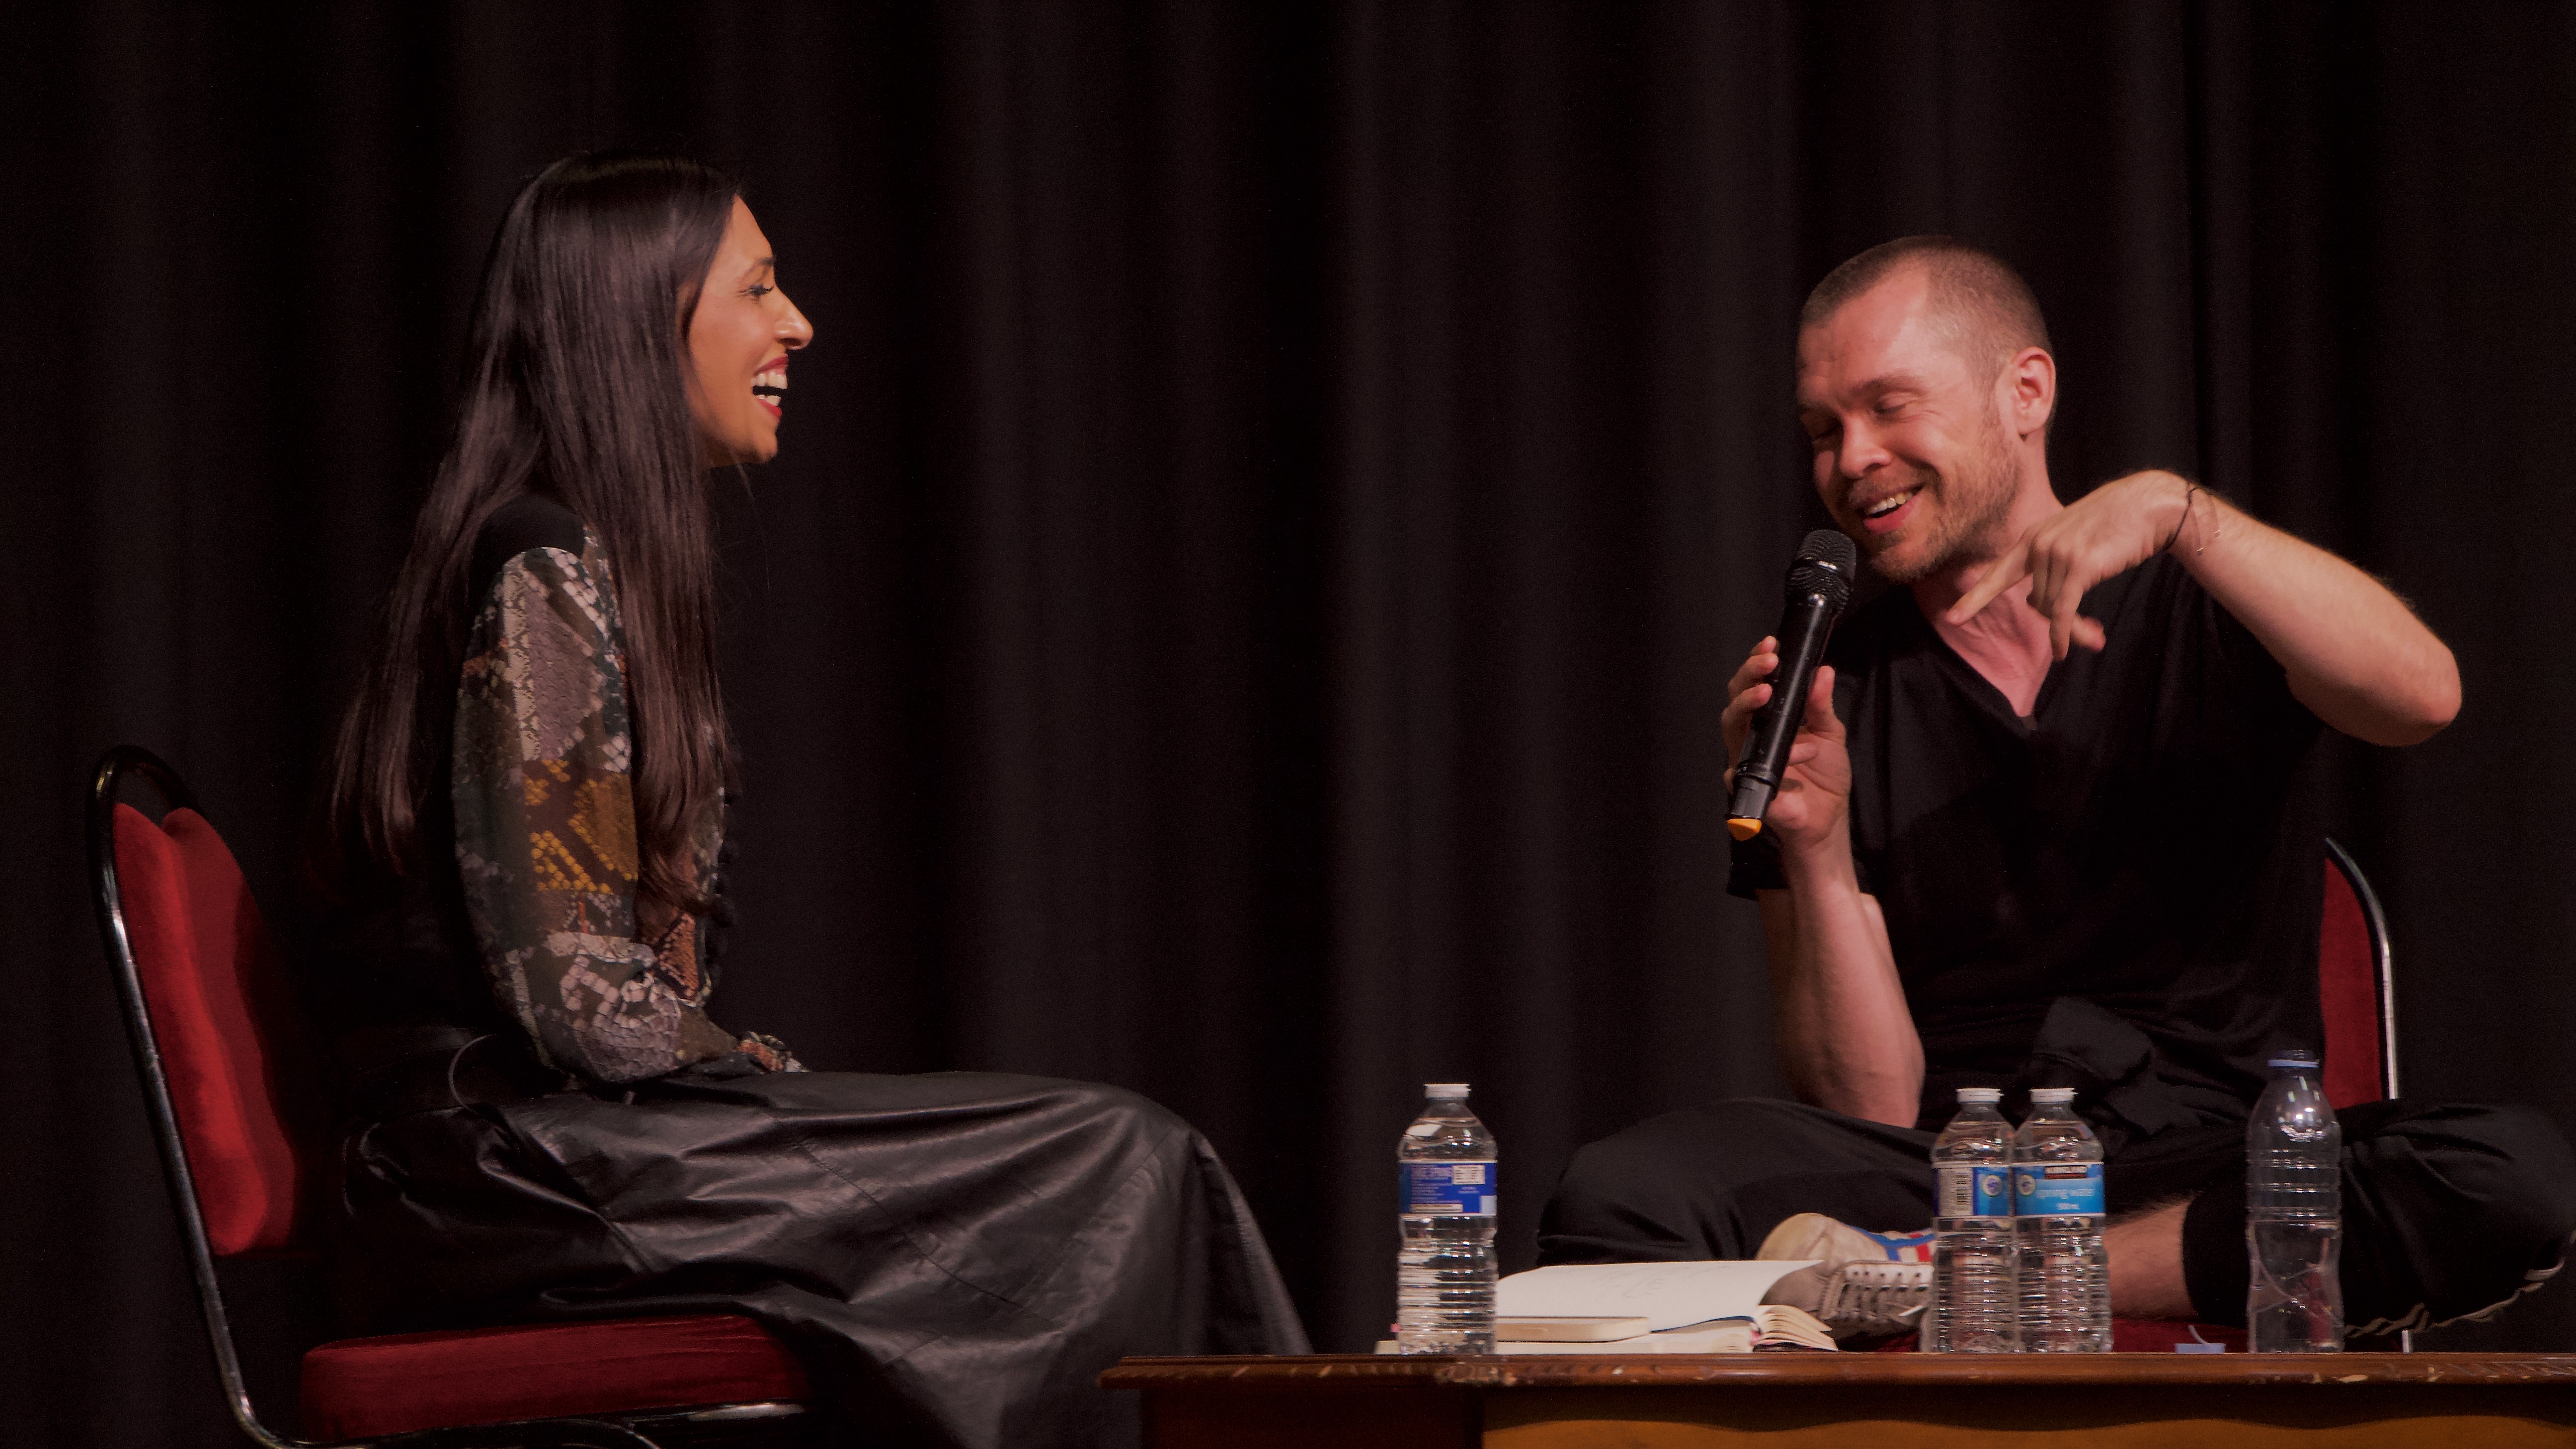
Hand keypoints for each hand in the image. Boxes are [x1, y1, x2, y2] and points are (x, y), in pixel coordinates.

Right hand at [1721, 637, 1849, 850]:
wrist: (1827, 818)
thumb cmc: (1825, 776)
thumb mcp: (1830, 733)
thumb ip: (1822, 704)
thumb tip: (1823, 671)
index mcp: (1770, 718)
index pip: (1754, 683)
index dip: (1757, 662)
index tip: (1770, 645)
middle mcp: (1752, 734)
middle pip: (1735, 697)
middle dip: (1748, 674)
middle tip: (1768, 661)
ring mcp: (1745, 757)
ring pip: (1729, 723)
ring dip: (1748, 703)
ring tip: (1768, 692)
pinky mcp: (1746, 783)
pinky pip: (1747, 765)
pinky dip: (1781, 756)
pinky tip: (1802, 753)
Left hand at [1944, 470, 2192, 658]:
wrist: (2148, 505)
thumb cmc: (2114, 525)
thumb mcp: (2072, 541)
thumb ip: (2047, 566)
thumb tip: (2030, 602)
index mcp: (2032, 538)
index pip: (1997, 574)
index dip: (1975, 599)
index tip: (1953, 619)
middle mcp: (2039, 544)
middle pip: (2036, 602)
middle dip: (2058, 624)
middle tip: (2089, 637)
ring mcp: (2056, 554)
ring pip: (2052, 609)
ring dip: (2073, 630)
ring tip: (2096, 637)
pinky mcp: (2078, 567)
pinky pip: (2062, 612)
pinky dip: (2063, 635)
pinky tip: (2063, 651)